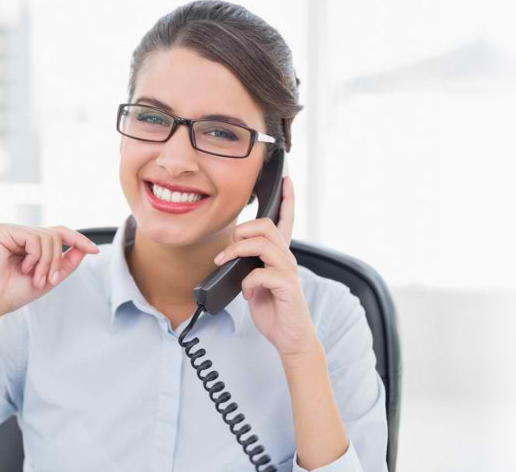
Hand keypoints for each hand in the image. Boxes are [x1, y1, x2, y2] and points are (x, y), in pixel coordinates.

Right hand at [0, 223, 99, 319]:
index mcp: (29, 243)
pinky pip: (34, 237)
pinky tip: (23, 267)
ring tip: (35, 277)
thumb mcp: (48, 279)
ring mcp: (11, 230)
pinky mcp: (2, 230)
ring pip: (48, 237)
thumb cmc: (12, 292)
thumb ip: (65, 263)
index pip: (58, 234)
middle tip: (48, 280)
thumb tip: (84, 248)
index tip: (94, 250)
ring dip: (47, 262)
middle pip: (56, 235)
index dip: (78, 240)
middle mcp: (20, 233)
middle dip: (57, 260)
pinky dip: (35, 257)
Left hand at [211, 177, 318, 356]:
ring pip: (263, 244)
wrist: (289, 338)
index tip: (286, 179)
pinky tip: (246, 292)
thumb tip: (230, 256)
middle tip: (226, 252)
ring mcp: (289, 272)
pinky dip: (247, 281)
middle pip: (266, 226)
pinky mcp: (287, 287)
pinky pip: (261, 273)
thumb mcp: (255, 282)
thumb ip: (248, 265)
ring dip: (237, 251)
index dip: (288, 199)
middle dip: (241, 232)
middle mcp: (287, 259)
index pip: (286, 220)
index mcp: (280, 255)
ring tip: (226, 264)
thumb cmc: (273, 309)